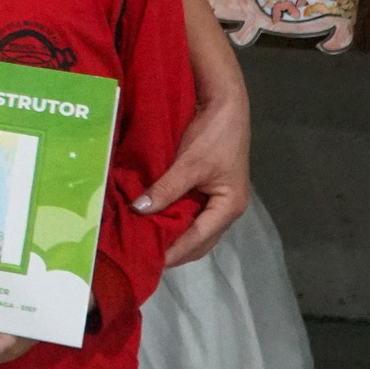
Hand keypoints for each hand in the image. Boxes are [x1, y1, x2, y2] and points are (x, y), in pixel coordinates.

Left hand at [140, 89, 250, 266]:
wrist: (224, 106)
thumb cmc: (214, 136)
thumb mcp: (189, 163)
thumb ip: (166, 188)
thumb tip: (140, 210)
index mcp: (229, 207)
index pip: (198, 239)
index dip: (175, 251)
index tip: (151, 262)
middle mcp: (224, 209)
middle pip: (199, 240)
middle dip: (174, 251)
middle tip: (144, 258)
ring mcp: (216, 200)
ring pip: (193, 228)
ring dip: (172, 236)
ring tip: (145, 244)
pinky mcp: (205, 189)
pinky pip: (188, 212)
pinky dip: (172, 219)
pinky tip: (152, 221)